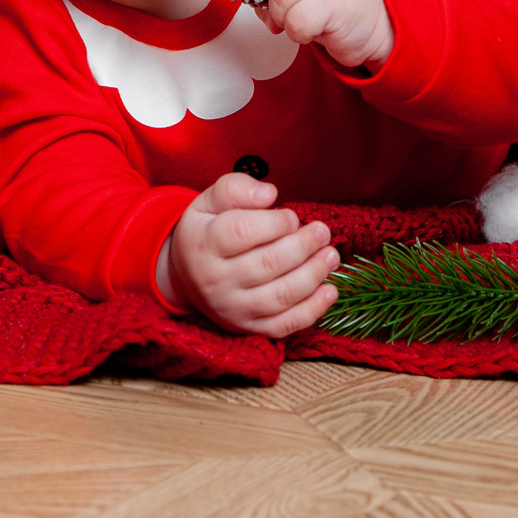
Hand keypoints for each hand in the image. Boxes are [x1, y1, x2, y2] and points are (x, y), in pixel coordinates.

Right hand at [156, 173, 337, 336]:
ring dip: (313, 275)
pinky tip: (329, 291)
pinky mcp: (248, 328)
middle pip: (268, 263)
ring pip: (280, 296)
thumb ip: (236, 189)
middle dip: (303, 246)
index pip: (242, 232)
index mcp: (204, 243)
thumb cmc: (207, 230)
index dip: (275, 223)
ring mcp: (232, 309)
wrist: (186, 276)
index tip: (292, 217)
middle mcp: (215, 280)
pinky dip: (312, 310)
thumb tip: (269, 194)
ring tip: (331, 255)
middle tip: (322, 232)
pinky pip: (284, 325)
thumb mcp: (210, 201)